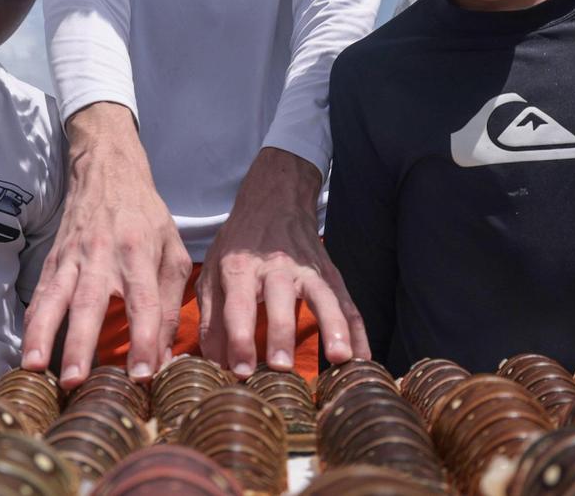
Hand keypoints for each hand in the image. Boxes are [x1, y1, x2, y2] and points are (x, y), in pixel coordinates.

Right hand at [22, 102, 191, 388]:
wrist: (106, 172)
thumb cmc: (146, 217)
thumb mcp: (172, 252)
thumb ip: (169, 304)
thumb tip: (163, 359)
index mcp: (140, 252)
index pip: (144, 300)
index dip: (145, 338)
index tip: (143, 375)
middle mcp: (103, 255)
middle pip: (91, 302)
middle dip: (82, 343)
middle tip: (76, 381)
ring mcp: (72, 257)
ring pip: (55, 298)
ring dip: (44, 335)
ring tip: (35, 368)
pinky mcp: (53, 260)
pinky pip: (40, 294)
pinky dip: (31, 323)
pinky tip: (26, 350)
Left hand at [196, 147, 368, 376]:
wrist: (274, 202)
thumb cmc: (238, 246)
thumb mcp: (213, 273)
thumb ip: (212, 320)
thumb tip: (216, 365)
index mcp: (240, 267)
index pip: (238, 304)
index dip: (239, 338)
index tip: (241, 372)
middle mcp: (275, 266)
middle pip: (280, 300)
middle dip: (280, 334)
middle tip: (281, 368)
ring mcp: (307, 269)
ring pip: (323, 298)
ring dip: (333, 327)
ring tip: (340, 359)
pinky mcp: (330, 274)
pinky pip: (347, 304)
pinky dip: (358, 331)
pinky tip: (362, 359)